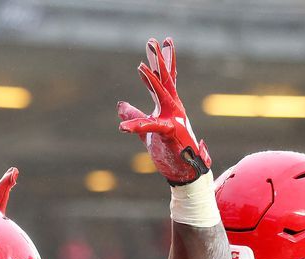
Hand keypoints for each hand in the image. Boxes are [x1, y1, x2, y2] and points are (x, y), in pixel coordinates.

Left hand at [117, 37, 210, 184]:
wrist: (183, 172)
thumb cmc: (169, 151)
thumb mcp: (146, 131)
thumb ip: (134, 116)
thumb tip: (120, 104)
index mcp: (168, 107)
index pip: (163, 80)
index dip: (159, 62)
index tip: (157, 44)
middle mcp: (173, 108)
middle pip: (165, 79)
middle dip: (159, 60)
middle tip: (153, 41)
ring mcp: (174, 119)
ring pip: (162, 94)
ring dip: (151, 80)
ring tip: (141, 66)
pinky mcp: (171, 133)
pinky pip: (152, 126)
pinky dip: (137, 125)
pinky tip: (122, 127)